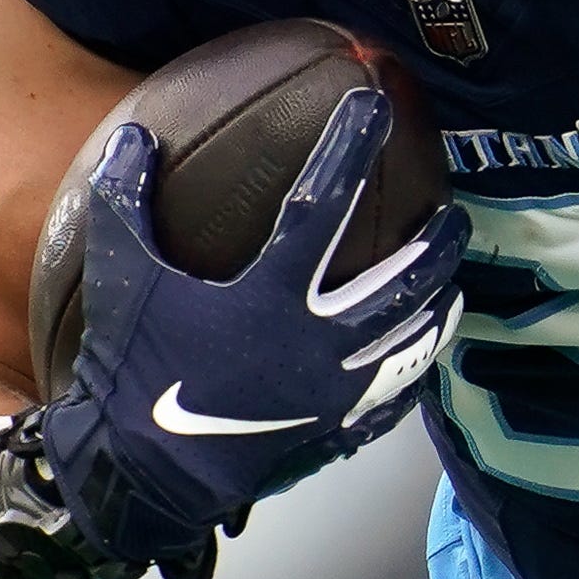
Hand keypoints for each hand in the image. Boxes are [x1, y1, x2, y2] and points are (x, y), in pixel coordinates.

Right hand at [38, 93, 466, 570]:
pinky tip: (425, 345)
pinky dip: (418, 362)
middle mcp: (319, 339)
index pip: (325, 203)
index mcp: (270, 295)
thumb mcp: (123, 279)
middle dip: (436, 242)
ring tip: (452, 277)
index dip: (350, 147)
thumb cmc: (130, 369)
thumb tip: (130, 137)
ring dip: (439, 301)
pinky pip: (398, 391)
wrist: (141, 473)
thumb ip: (126, 203)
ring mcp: (337, 388)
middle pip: (403, 280)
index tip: (373, 105)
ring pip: (415, 336)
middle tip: (454, 213)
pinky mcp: (340, 426)